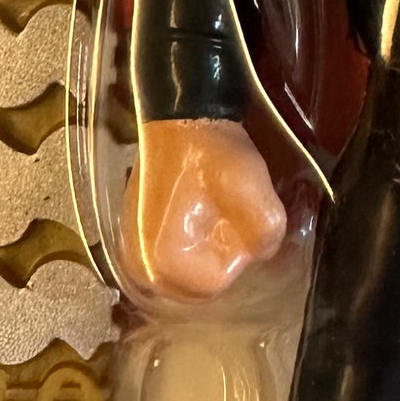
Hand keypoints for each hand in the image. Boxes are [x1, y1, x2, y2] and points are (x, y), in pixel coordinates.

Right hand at [129, 118, 286, 298]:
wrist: (179, 116)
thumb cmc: (212, 154)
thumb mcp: (256, 194)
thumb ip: (267, 238)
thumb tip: (260, 252)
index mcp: (164, 262)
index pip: (218, 283)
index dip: (237, 252)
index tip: (234, 217)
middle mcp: (140, 265)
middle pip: (199, 284)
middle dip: (219, 256)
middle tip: (226, 217)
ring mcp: (132, 250)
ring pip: (186, 271)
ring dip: (205, 250)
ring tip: (213, 212)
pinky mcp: (135, 235)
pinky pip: (172, 255)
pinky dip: (188, 241)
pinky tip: (197, 211)